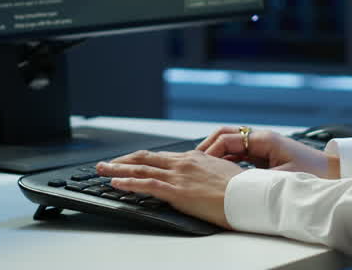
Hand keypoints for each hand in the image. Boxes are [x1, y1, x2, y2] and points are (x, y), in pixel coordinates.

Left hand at [95, 150, 242, 228]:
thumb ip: (207, 174)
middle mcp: (184, 162)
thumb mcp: (224, 174)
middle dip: (123, 160)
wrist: (250, 195)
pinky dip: (128, 182)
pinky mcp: (177, 191)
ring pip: (141, 168)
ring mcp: (179, 175)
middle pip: (146, 158)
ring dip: (117, 168)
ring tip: (101, 169)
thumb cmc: (242, 189)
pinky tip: (115, 183)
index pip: (162, 157)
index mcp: (195, 158)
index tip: (130, 161)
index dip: (143, 159)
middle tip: (107, 162)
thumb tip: (202, 180)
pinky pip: (146, 184)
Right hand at [196, 126, 339, 178]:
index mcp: (264, 139)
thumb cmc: (312, 175)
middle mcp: (261, 138)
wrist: (333, 173)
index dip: (210, 151)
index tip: (200, 164)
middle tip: (194, 162)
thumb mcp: (281, 179)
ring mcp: (262, 145)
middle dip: (208, 147)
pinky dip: (227, 159)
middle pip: (226, 135)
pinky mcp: (265, 154)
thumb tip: (232, 183)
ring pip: (231, 144)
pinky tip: (220, 172)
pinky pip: (239, 153)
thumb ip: (255, 178)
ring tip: (203, 168)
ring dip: (216, 153)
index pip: (227, 138)